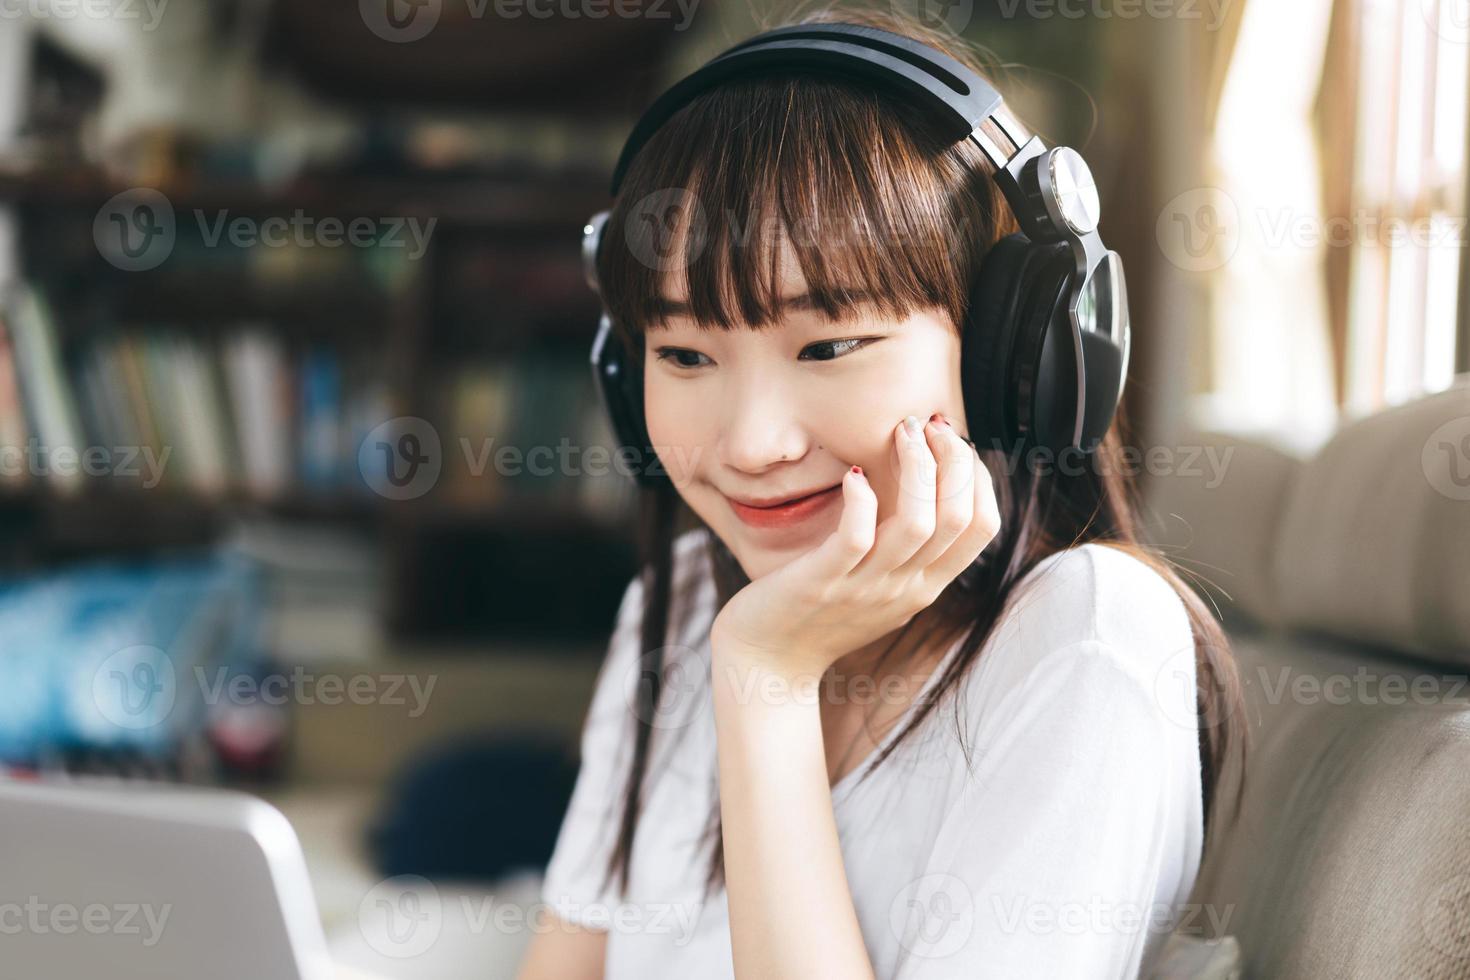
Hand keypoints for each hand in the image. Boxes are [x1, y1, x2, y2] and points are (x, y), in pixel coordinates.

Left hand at [709, 413, 999, 681]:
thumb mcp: (880, 585)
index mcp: (925, 586)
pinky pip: (855, 538)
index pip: (982, 525)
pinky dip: (861, 499)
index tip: (952, 442)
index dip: (977, 475)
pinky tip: (854, 474)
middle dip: (953, 458)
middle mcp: (905, 588)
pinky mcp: (822, 583)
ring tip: (900, 432)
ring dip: (916, 467)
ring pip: (916, 523)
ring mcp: (865, 587)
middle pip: (959, 517)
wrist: (768, 665)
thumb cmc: (820, 615)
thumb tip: (927, 486)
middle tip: (927, 424)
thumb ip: (907, 550)